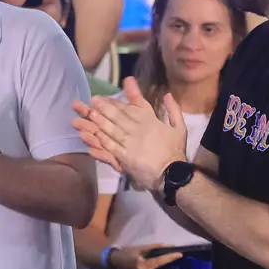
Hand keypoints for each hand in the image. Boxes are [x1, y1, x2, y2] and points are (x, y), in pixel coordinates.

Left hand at [72, 77, 187, 190]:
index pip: (131, 107)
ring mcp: (131, 143)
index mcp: (151, 121)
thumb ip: (173, 110)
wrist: (172, 174)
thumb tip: (168, 94)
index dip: (116, 101)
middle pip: (119, 116)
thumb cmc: (175, 151)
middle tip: (93, 100)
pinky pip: (111, 146)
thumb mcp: (179, 128)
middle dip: (104, 107)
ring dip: (100, 121)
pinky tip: (92, 134)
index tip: (105, 96)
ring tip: (89, 113)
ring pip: (112, 129)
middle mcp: (139, 129)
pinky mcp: (125, 156)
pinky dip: (101, 139)